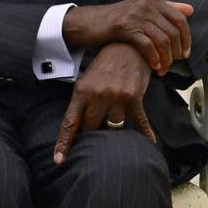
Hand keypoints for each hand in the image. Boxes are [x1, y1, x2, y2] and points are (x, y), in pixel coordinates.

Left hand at [54, 43, 155, 163]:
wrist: (127, 47)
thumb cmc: (105, 68)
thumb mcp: (87, 82)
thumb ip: (82, 104)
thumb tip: (80, 128)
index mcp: (81, 92)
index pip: (69, 123)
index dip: (63, 144)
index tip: (58, 161)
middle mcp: (97, 95)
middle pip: (92, 128)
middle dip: (93, 133)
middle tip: (97, 134)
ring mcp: (116, 97)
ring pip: (113, 127)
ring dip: (114, 130)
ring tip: (116, 128)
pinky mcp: (134, 97)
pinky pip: (139, 122)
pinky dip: (144, 133)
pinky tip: (149, 142)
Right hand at [63, 0, 193, 74]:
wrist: (90, 23)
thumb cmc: (118, 20)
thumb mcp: (143, 10)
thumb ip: (167, 8)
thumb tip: (191, 10)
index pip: (179, 19)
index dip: (186, 38)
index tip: (186, 53)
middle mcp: (146, 4)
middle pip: (172, 31)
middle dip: (176, 52)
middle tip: (174, 64)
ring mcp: (135, 15)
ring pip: (162, 40)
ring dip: (166, 59)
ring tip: (164, 69)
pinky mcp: (124, 27)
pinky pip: (147, 45)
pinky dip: (154, 58)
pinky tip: (154, 66)